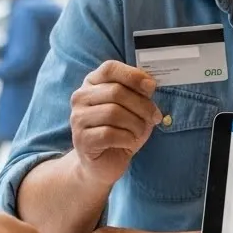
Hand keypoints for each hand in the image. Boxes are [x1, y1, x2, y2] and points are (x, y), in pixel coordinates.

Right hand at [69, 61, 161, 187]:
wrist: (104, 163)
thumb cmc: (121, 132)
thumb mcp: (134, 109)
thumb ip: (139, 94)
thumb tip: (149, 84)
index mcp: (93, 83)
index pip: (110, 68)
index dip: (133, 75)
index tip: (151, 87)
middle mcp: (81, 97)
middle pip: (116, 91)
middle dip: (142, 105)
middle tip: (154, 117)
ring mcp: (78, 118)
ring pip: (114, 113)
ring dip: (136, 124)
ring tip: (139, 132)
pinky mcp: (81, 139)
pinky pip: (109, 134)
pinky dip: (127, 138)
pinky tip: (128, 142)